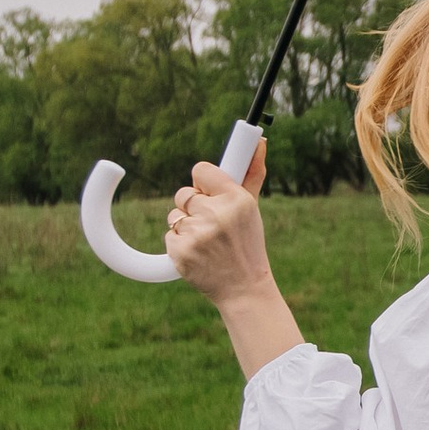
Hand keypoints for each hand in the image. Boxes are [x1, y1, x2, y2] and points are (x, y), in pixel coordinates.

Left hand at [165, 140, 274, 310]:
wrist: (243, 288)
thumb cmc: (248, 244)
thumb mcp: (252, 209)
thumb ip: (251, 174)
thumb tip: (259, 141)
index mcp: (236, 199)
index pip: (201, 171)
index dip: (202, 182)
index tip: (208, 191)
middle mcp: (216, 214)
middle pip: (184, 194)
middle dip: (193, 207)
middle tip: (212, 224)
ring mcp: (197, 234)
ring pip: (174, 215)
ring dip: (185, 226)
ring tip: (207, 242)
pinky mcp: (180, 251)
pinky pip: (169, 235)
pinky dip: (179, 245)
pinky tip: (198, 254)